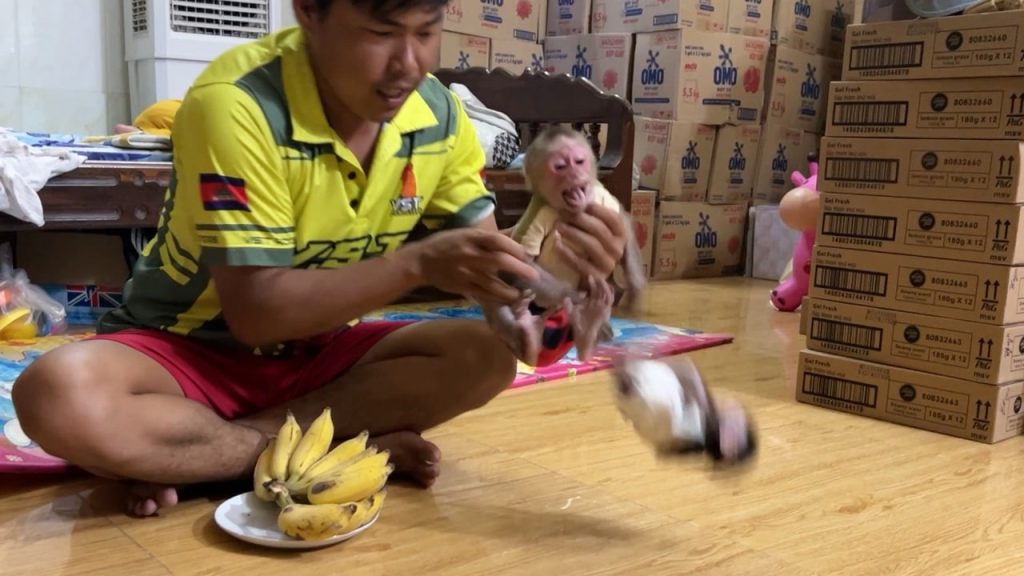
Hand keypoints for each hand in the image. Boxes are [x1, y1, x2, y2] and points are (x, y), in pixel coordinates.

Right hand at [402, 228, 538, 304]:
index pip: (497, 241)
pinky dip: (497, 298)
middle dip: (520, 269)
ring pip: (493, 283)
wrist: (421, 261)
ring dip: (511, 290)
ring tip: (523, 294)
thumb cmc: (447, 244)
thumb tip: (516, 236)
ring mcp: (466, 272)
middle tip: (534, 276)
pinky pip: (483, 294)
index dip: (515, 248)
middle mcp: (470, 254)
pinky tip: (508, 300)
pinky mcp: (462, 286)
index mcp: (472, 237)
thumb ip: (489, 237)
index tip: (527, 255)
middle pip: (499, 261)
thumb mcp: (467, 233)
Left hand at [554, 202, 627, 278]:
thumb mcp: (597, 231)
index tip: (581, 204)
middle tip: (563, 214)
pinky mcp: (596, 277)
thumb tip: (580, 198)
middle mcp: (618, 249)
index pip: (613, 219)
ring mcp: (609, 264)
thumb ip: (594, 217)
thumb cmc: (592, 247)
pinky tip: (556, 245)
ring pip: (591, 245)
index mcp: (621, 235)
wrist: (590, 277)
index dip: (598, 209)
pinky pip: (580, 263)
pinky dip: (567, 253)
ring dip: (573, 233)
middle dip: (580, 220)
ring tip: (558, 226)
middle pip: (600, 230)